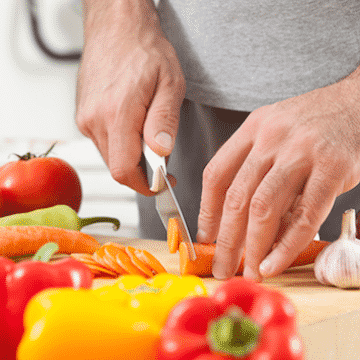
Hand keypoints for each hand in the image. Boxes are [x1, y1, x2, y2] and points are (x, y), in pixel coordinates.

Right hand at [76, 0, 184, 194]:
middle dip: (142, 173)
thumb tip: (161, 154)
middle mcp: (95, 119)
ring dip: (132, 159)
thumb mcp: (170, 84)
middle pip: (117, 168)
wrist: (117, 26)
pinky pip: (104, 143)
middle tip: (163, 163)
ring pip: (111, 157)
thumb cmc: (145, 50)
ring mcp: (86, 118)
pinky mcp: (84, 116)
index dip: (145, 185)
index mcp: (118, 113)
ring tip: (150, 139)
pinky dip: (122, 145)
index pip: (125, 170)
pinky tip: (134, 129)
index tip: (163, 184)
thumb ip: (164, 122)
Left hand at [197, 72, 359, 280]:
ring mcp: (301, 151)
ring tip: (250, 271)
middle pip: (236, 196)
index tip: (205, 237)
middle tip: (223, 266)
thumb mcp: (276, 135)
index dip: (206, 212)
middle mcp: (271, 137)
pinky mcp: (333, 166)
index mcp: (252, 129)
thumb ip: (258, 172)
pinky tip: (275, 263)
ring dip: (252, 246)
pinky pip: (305, 214)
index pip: (216, 175)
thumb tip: (241, 224)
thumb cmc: (315, 124)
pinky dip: (287, 245)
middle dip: (226, 240)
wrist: (359, 101)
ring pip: (263, 206)